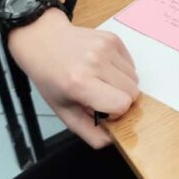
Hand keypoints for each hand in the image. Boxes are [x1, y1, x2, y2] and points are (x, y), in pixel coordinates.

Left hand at [7, 9, 138, 147]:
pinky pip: (131, 64)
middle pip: (133, 92)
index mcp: (80, 83)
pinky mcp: (112, 38)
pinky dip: (121, 71)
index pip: (121, 104)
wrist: (43, 40)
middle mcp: (95, 62)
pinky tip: (102, 68)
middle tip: (101, 96)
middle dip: (121, 100)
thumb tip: (113, 140)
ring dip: (122, 85)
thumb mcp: (63, 111)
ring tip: (101, 81)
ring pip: (134, 78)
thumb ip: (89, 132)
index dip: (115, 112)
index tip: (101, 110)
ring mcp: (105, 47)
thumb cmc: (51, 78)